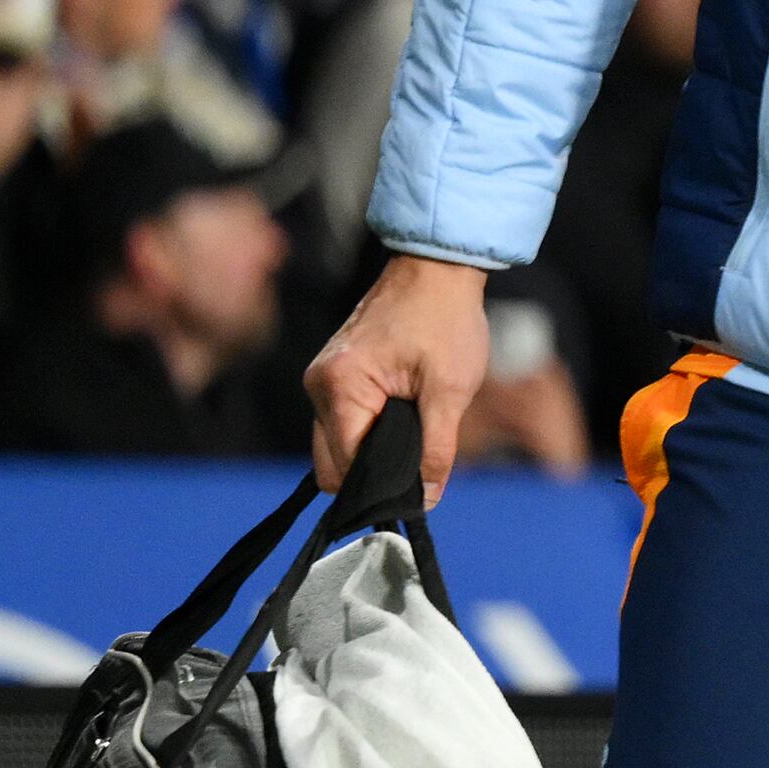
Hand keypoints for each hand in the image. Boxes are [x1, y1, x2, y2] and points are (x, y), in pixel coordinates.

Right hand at [306, 253, 492, 495]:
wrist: (436, 269)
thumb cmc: (445, 320)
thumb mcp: (450, 390)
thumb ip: (436, 448)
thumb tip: (427, 498)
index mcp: (340, 387)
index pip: (346, 467)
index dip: (380, 486)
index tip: (417, 491)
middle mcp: (318, 386)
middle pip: (331, 464)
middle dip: (372, 474)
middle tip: (419, 467)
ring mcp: (323, 380)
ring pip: (336, 446)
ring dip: (371, 453)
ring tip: (414, 438)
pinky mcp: (335, 377)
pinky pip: (343, 424)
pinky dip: (368, 434)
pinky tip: (402, 424)